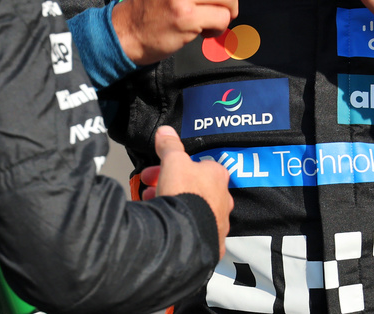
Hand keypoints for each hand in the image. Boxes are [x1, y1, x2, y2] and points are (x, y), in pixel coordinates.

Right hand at [141, 126, 231, 256]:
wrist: (186, 234)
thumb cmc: (185, 193)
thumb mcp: (173, 161)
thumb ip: (170, 146)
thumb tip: (166, 131)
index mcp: (217, 176)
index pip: (197, 165)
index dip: (173, 166)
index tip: (157, 171)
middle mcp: (223, 199)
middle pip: (193, 188)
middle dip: (171, 187)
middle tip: (151, 189)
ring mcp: (219, 223)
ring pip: (194, 211)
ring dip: (175, 206)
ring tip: (155, 208)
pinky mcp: (211, 242)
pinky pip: (195, 231)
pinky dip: (182, 227)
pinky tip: (169, 227)